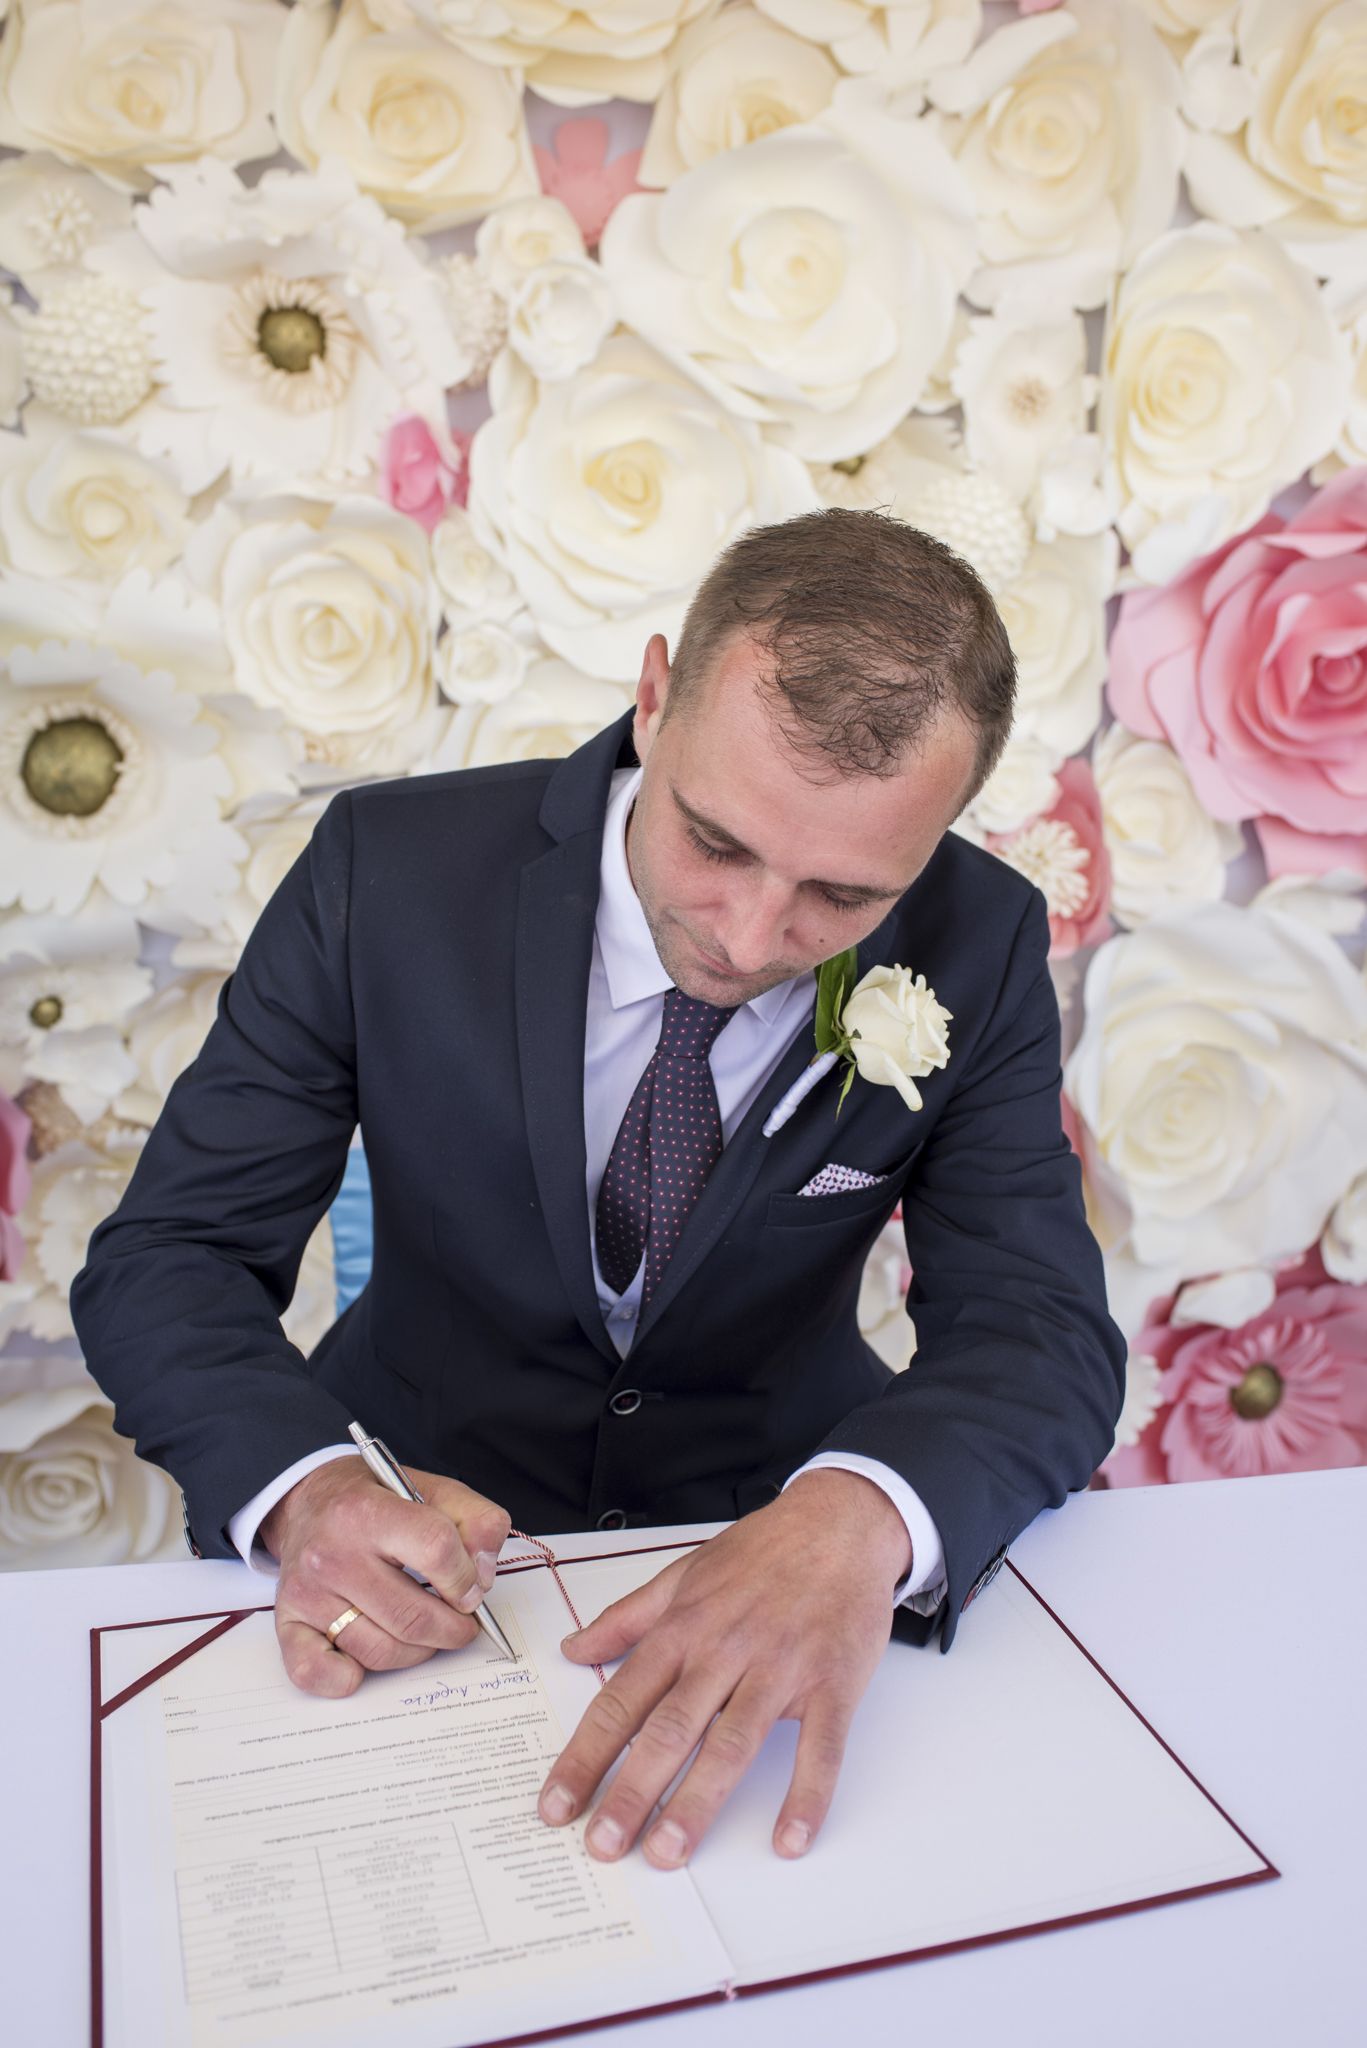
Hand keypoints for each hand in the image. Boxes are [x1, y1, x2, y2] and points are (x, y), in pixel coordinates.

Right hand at [260, 1456, 511, 1698]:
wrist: (308, 1501)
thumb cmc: (375, 1500)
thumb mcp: (432, 1489)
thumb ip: (475, 1520)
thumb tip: (484, 1575)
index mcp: (366, 1511)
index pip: (436, 1549)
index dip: (468, 1576)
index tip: (472, 1587)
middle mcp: (330, 1554)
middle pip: (412, 1615)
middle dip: (453, 1628)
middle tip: (462, 1623)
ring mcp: (306, 1594)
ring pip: (379, 1651)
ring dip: (418, 1652)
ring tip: (426, 1632)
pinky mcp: (288, 1625)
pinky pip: (316, 1673)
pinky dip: (346, 1679)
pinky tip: (365, 1663)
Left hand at [536, 1468, 912, 1867]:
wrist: (840, 1524)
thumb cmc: (762, 1553)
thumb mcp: (684, 1574)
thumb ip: (627, 1618)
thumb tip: (573, 1649)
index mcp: (684, 1629)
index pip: (622, 1700)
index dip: (586, 1755)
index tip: (557, 1804)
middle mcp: (725, 1651)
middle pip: (669, 1729)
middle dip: (631, 1791)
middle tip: (602, 1845)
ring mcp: (781, 1669)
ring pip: (733, 1743)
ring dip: (699, 1802)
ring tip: (668, 1851)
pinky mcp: (833, 1684)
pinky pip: (820, 1747)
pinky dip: (806, 1794)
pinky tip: (789, 1838)